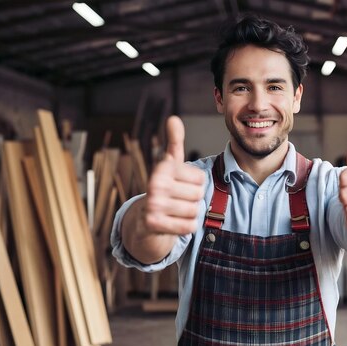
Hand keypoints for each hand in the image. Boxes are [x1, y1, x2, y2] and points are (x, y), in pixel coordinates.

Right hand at [145, 116, 204, 234]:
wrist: (145, 219)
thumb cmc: (165, 188)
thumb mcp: (170, 164)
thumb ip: (174, 141)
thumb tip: (173, 118)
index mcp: (162, 168)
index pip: (201, 178)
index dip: (195, 183)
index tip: (180, 184)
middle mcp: (155, 184)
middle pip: (198, 194)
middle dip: (192, 199)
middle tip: (177, 199)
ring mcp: (153, 204)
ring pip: (194, 211)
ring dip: (189, 213)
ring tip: (175, 210)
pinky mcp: (153, 224)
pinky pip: (189, 226)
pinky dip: (186, 226)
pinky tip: (173, 222)